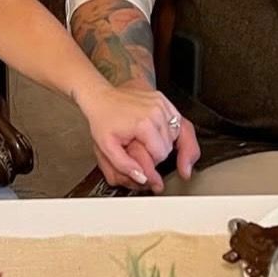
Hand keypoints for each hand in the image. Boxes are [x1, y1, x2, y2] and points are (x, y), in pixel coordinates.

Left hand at [76, 84, 199, 192]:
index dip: (152, 160)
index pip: (161, 154)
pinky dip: (171, 129)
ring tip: (149, 140)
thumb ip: (124, 166)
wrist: (100, 98)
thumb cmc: (103, 119)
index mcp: (144, 123)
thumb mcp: (106, 147)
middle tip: (143, 148)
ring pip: (176, 133)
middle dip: (158, 151)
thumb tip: (142, 178)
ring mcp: (160, 103)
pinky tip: (160, 132)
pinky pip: (177, 120)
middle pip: (170, 145)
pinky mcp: (162, 99)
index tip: (141, 156)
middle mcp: (156, 111)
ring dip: (166, 141)